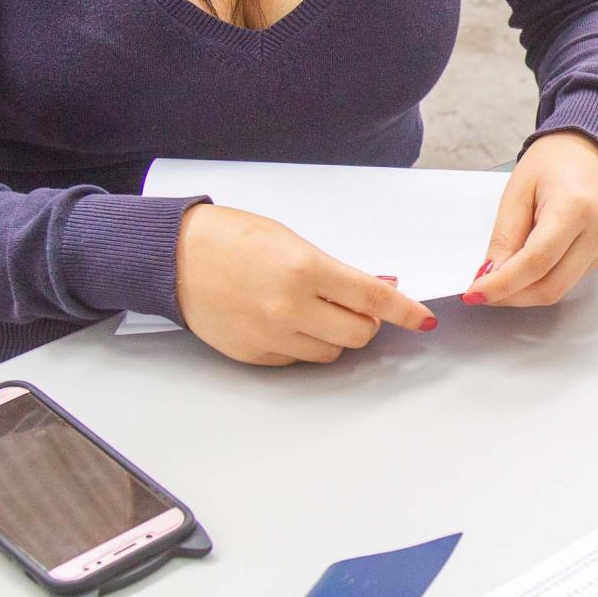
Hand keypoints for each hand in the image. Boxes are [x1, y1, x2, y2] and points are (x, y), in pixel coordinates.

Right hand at [173, 202, 436, 364]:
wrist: (174, 256)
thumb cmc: (231, 238)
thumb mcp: (292, 242)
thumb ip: (336, 270)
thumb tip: (377, 286)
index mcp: (305, 270)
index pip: (374, 298)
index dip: (406, 311)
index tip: (423, 319)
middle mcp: (291, 308)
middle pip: (359, 334)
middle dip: (366, 321)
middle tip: (356, 305)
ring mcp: (271, 335)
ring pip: (331, 352)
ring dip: (335, 335)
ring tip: (314, 309)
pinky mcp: (254, 354)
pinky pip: (299, 358)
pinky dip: (304, 343)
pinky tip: (285, 320)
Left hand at [468, 129, 597, 307]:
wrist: (590, 149)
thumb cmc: (554, 161)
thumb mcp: (517, 191)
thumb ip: (505, 237)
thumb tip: (490, 276)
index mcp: (575, 208)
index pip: (536, 261)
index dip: (503, 284)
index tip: (476, 293)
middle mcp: (597, 231)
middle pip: (551, 286)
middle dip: (512, 296)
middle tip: (483, 292)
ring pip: (560, 289)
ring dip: (525, 293)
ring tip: (500, 280)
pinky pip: (568, 280)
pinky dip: (541, 281)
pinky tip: (524, 269)